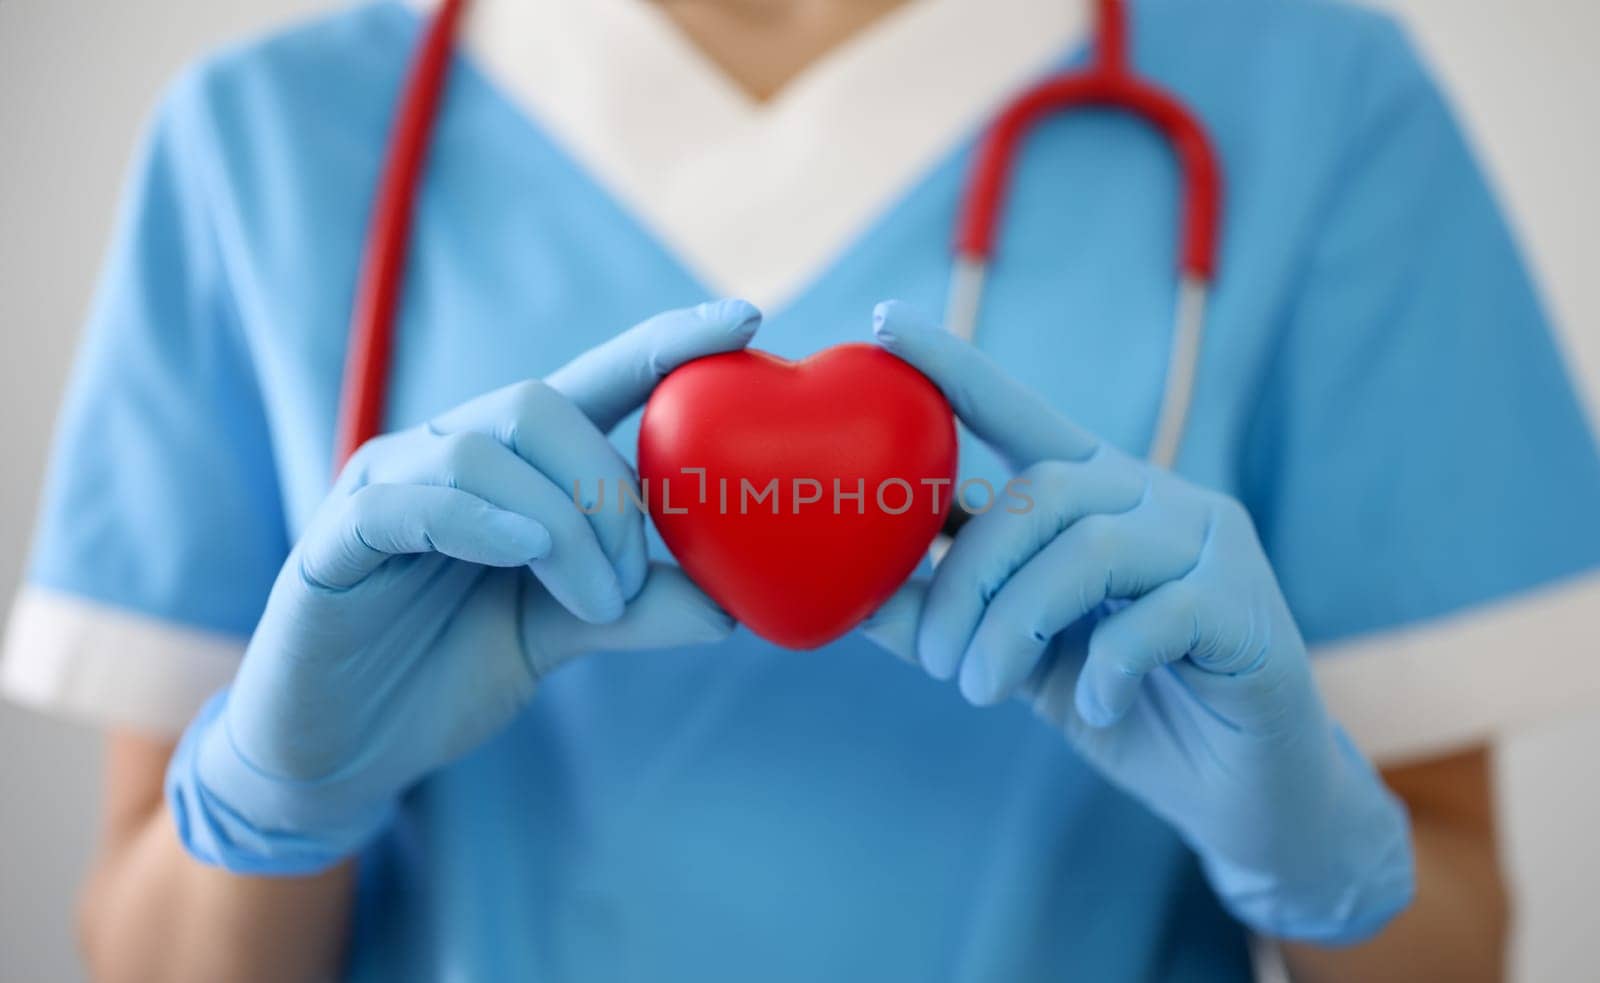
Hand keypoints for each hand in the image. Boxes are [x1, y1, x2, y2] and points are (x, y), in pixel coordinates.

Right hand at [166, 300, 761, 873]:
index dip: (665, 345)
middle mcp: (446, 458)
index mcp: (510, 470)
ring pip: (482, 449)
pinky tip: (522, 552)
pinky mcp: (336, 541)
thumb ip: (636, 610)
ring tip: (595, 601)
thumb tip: (732, 606)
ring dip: (562, 524)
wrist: (344, 757)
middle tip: (633, 577)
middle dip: (608, 486)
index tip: (747, 322)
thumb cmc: (447, 674)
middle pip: (538, 404)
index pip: (592, 383)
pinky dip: (479, 518)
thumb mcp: (561, 635)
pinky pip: (407, 502)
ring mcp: (385, 491)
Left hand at [861, 302, 1413, 943]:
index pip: (1017, 412)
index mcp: (1094, 494)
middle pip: (1040, 494)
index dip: (952, 366)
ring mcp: (1209, 544)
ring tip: (983, 692)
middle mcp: (1153, 497)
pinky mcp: (1247, 606)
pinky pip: (1159, 615)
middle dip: (967, 579)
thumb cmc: (1120, 704)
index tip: (882, 322)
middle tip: (937, 662)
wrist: (1241, 787)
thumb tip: (847, 594)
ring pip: (1090, 549)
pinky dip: (1106, 667)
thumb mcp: (1017, 659)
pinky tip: (1098, 704)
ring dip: (1015, 627)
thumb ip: (950, 618)